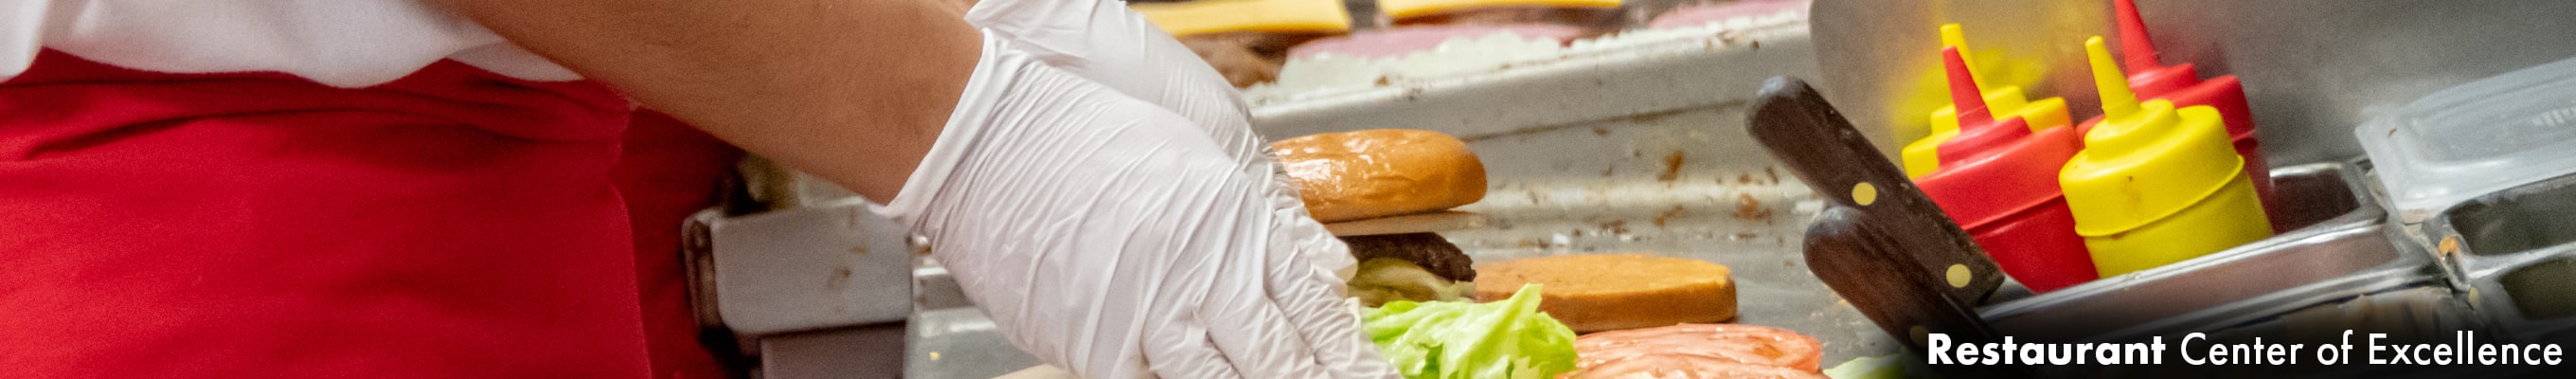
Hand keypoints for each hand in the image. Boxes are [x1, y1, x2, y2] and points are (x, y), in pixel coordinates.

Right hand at [874, 30, 1389, 377]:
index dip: (1346, 352)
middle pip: (1278, 356)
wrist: (990, 144)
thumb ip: (1250, 226)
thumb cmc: (1082, 140)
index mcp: (1232, 222)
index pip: (1309, 303)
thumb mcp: (1193, 163)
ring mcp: (1147, 313)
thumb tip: (1311, 274)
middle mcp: (1200, 270)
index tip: (1372, 377)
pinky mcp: (1095, 345)